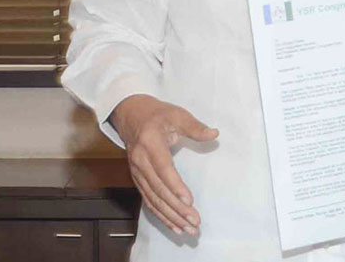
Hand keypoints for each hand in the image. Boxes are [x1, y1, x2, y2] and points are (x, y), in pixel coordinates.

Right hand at [110, 94, 217, 237]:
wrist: (130, 114)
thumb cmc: (156, 114)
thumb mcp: (176, 114)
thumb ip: (195, 126)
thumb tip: (214, 134)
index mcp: (150, 142)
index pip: (163, 168)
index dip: (175, 186)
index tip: (189, 201)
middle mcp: (140, 160)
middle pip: (158, 189)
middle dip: (177, 208)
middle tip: (195, 222)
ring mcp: (137, 171)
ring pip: (153, 199)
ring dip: (171, 216)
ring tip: (189, 229)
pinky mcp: (137, 179)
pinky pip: (148, 201)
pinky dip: (161, 215)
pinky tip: (174, 226)